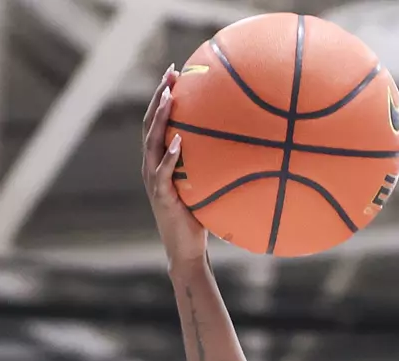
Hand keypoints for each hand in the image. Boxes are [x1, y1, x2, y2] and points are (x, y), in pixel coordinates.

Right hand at [142, 67, 206, 269]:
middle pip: (150, 123)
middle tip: (171, 73)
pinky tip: (178, 142)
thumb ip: (215, 167)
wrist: (187, 249)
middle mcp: (151, 165)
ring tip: (169, 97)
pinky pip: (162, 173)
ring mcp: (153, 179)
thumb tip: (248, 149)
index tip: (176, 73)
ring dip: (159, 118)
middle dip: (159, 96)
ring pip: (151, 142)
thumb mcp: (208, 186)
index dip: (164, 97)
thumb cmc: (200, 218)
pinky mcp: (161, 196)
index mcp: (160, 160)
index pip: (159, 122)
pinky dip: (169, 156)